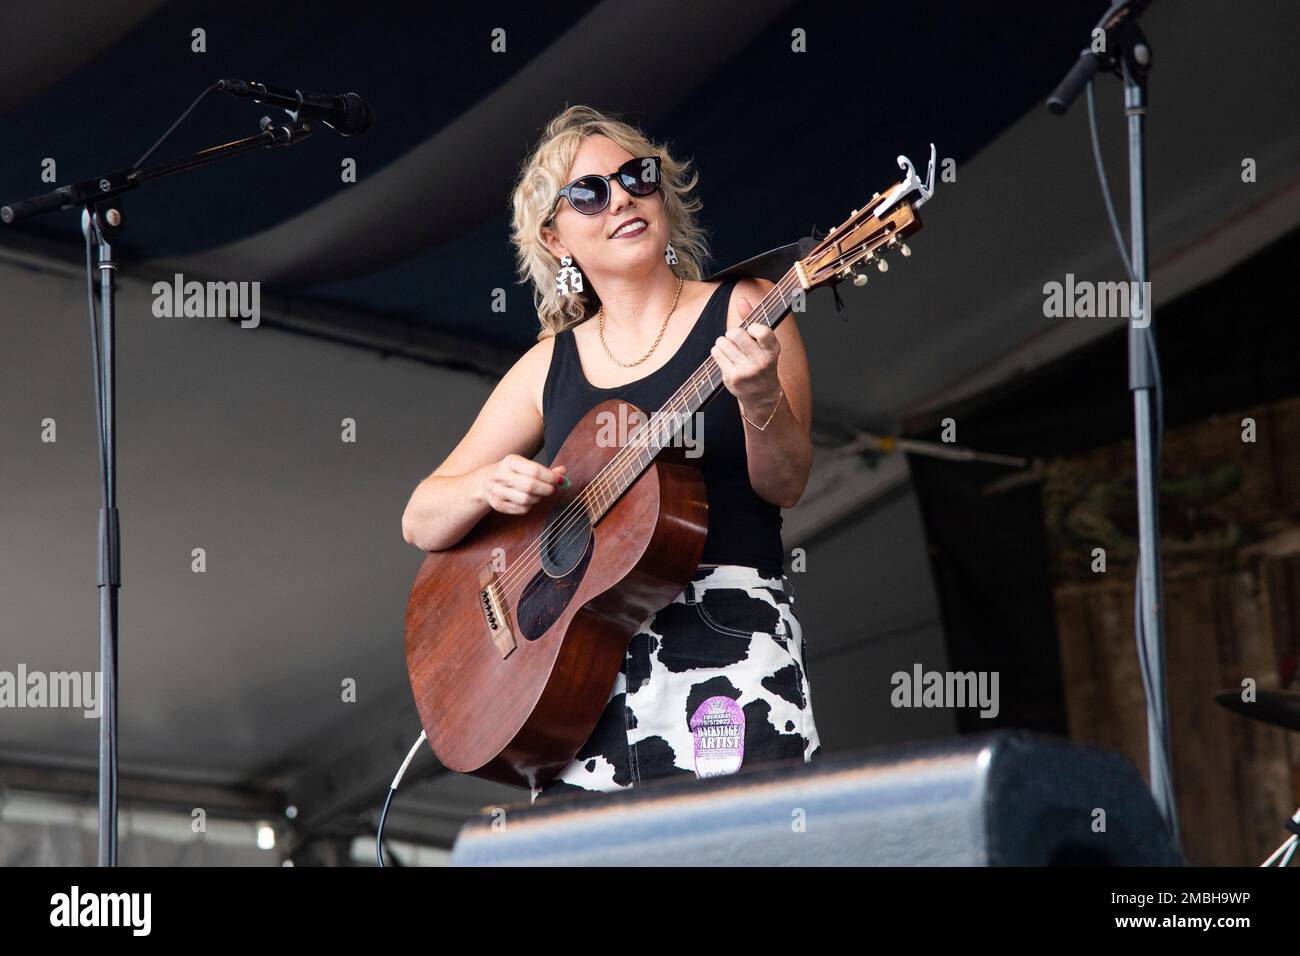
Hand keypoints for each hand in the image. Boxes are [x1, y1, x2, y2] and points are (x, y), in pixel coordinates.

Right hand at [481, 454, 566, 514]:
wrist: (487, 481)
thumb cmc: (513, 472)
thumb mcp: (526, 465)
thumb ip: (546, 470)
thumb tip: (563, 472)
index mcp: (510, 461)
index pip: (534, 470)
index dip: (551, 477)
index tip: (560, 479)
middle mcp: (501, 475)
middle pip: (530, 486)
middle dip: (547, 489)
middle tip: (553, 489)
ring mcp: (498, 491)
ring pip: (526, 499)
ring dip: (539, 498)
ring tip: (540, 494)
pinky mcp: (499, 505)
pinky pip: (522, 509)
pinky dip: (530, 506)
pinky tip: (529, 499)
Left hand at [710, 296, 781, 418]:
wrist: (761, 394)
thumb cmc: (761, 362)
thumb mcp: (763, 343)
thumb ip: (752, 319)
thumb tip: (741, 300)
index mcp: (772, 350)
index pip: (761, 330)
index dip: (752, 328)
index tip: (752, 333)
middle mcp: (761, 362)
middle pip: (735, 333)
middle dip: (732, 333)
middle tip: (736, 340)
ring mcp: (746, 371)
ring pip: (723, 342)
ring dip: (723, 343)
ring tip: (730, 349)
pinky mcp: (732, 378)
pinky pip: (716, 354)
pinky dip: (718, 352)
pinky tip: (725, 357)